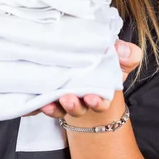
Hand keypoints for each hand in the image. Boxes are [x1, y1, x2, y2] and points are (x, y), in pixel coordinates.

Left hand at [22, 39, 141, 118]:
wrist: (81, 70)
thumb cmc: (102, 66)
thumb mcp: (116, 60)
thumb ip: (126, 55)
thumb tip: (122, 48)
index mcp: (98, 94)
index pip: (100, 102)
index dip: (97, 102)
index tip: (92, 98)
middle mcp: (80, 100)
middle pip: (77, 108)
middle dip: (73, 106)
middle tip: (68, 99)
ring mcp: (61, 100)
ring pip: (58, 109)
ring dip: (54, 107)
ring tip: (47, 103)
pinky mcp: (45, 97)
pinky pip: (38, 104)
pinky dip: (34, 105)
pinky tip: (31, 102)